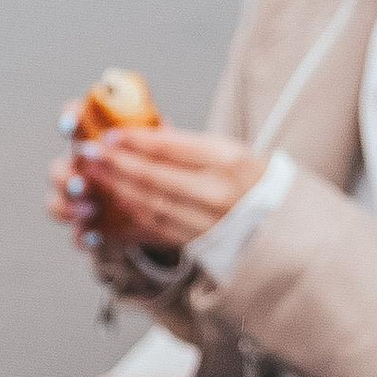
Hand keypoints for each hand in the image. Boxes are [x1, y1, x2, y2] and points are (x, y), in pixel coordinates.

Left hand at [77, 126, 265, 254]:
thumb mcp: (232, 152)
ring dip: (118, 188)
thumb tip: (143, 136)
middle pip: (157, 177)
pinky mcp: (201, 243)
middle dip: (117, 163)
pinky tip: (114, 203)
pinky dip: (132, 215)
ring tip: (95, 174)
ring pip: (152, 205)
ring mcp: (209, 222)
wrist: (286, 226)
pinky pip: (158, 229)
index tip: (110, 133)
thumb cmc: (257, 182)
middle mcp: (219, 193)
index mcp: (230, 161)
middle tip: (90, 152)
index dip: (136, 140)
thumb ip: (189, 146)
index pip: (173, 147)